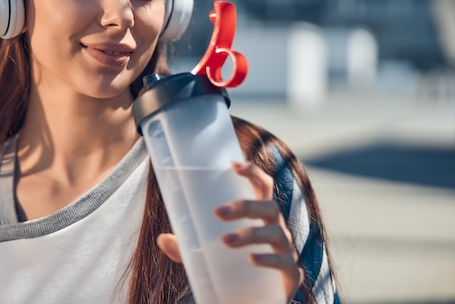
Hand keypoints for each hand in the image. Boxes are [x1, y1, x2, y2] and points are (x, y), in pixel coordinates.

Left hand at [156, 161, 303, 300]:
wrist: (257, 299)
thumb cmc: (235, 267)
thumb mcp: (206, 255)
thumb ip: (186, 247)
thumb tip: (162, 239)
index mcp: (260, 216)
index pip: (262, 186)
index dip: (252, 172)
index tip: (233, 164)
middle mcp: (276, 228)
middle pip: (270, 207)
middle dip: (244, 206)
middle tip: (218, 213)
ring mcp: (286, 250)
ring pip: (275, 233)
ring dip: (250, 234)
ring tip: (226, 240)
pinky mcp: (291, 274)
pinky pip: (284, 262)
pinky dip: (268, 259)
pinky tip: (252, 259)